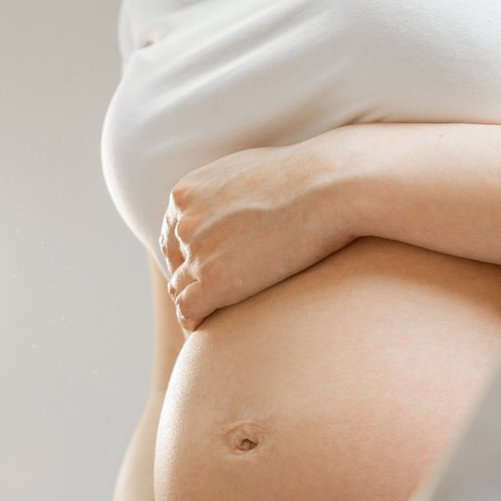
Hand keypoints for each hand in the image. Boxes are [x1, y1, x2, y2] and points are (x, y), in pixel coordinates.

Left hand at [158, 133, 353, 329]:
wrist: (327, 187)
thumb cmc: (305, 177)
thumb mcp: (249, 172)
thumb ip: (228, 192)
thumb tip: (238, 205)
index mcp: (186, 195)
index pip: (173, 236)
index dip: (187, 258)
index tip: (205, 272)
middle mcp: (184, 223)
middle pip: (176, 264)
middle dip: (190, 282)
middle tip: (209, 300)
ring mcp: (197, 252)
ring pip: (181, 289)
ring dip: (195, 304)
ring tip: (212, 319)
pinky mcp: (213, 281)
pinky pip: (188, 311)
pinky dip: (194, 322)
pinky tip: (209, 328)